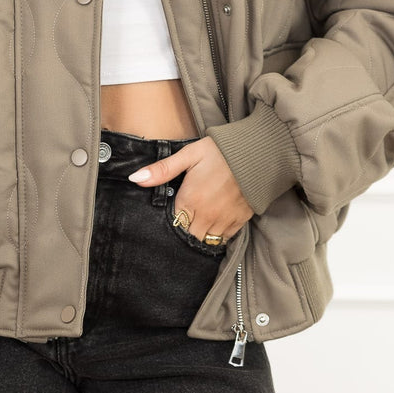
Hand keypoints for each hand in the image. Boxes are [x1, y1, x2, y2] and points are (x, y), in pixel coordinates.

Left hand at [127, 136, 253, 243]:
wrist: (258, 153)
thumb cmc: (221, 151)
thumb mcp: (189, 155)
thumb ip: (162, 170)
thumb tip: (135, 178)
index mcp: (190, 200)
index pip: (173, 223)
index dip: (171, 220)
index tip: (171, 215)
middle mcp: (206, 215)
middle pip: (188, 236)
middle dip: (183, 230)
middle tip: (183, 221)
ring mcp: (224, 221)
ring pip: (205, 241)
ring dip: (199, 235)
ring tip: (196, 225)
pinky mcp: (239, 221)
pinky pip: (224, 239)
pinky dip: (217, 236)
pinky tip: (213, 225)